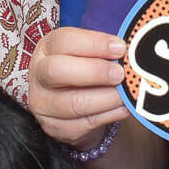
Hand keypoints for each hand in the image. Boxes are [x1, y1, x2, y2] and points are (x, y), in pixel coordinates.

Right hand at [28, 26, 129, 149]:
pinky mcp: (55, 127)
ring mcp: (43, 104)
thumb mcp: (85, 53)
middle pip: (58, 71)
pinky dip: (110, 115)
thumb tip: (130, 53)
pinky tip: (124, 108)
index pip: (64, 41)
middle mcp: (38, 75)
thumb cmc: (81, 69)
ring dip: (106, 98)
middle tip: (120, 74)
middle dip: (94, 72)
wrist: (69, 104)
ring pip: (74, 103)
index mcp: (47, 49)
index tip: (120, 48)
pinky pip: (86, 123)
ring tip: (126, 93)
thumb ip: (102, 51)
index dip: (94, 44)